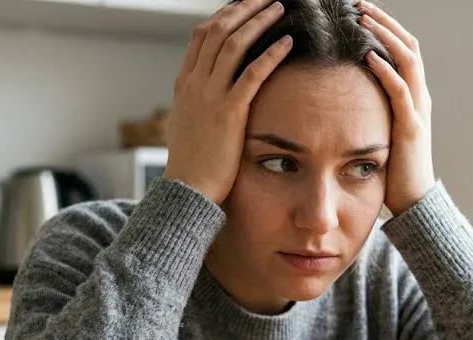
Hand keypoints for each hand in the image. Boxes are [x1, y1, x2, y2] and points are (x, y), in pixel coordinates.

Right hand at [163, 0, 292, 204]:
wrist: (187, 189)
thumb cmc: (191, 161)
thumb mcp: (186, 122)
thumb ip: (196, 100)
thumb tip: (206, 89)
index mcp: (184, 83)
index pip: (201, 35)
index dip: (224, 14)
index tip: (244, 4)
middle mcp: (194, 83)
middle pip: (218, 30)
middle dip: (243, 8)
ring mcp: (209, 96)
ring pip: (234, 44)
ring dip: (258, 22)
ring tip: (279, 8)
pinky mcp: (229, 113)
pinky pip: (252, 74)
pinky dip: (271, 54)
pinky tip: (288, 43)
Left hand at [359, 1, 436, 215]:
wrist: (414, 201)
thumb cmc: (393, 170)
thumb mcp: (381, 132)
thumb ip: (371, 112)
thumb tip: (344, 98)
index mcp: (412, 96)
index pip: (402, 49)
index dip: (385, 27)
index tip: (360, 10)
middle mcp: (419, 96)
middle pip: (408, 44)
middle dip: (384, 21)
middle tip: (360, 3)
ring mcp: (418, 110)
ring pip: (407, 59)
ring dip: (385, 35)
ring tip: (363, 18)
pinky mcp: (410, 127)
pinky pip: (401, 91)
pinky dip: (385, 70)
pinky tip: (368, 55)